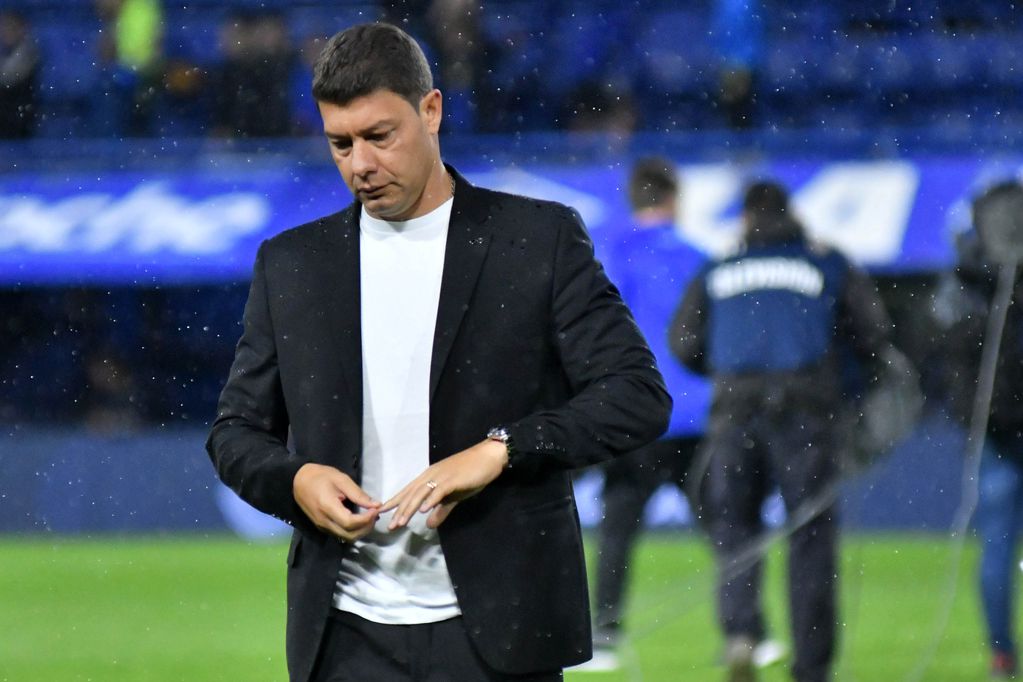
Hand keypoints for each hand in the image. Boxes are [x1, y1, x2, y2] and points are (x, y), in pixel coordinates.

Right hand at [293, 463, 380, 540]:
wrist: (299, 480)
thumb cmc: (320, 476)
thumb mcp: (341, 479)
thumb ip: (358, 494)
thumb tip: (376, 505)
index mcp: (327, 507)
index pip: (350, 523)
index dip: (366, 519)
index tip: (376, 509)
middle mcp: (324, 521)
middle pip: (349, 535)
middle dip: (366, 528)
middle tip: (375, 514)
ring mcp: (322, 526)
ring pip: (345, 538)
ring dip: (360, 531)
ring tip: (369, 517)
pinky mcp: (322, 527)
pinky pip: (340, 534)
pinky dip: (353, 531)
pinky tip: (359, 520)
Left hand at [381, 439, 507, 529]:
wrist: (488, 457)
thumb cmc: (471, 474)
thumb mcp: (454, 496)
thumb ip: (441, 509)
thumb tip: (429, 525)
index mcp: (429, 477)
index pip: (408, 491)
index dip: (395, 502)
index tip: (382, 513)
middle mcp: (431, 475)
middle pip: (411, 494)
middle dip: (399, 510)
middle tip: (390, 526)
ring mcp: (442, 476)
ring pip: (421, 493)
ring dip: (410, 508)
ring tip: (401, 522)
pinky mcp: (453, 479)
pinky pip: (439, 490)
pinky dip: (430, 500)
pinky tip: (423, 510)